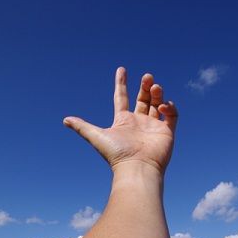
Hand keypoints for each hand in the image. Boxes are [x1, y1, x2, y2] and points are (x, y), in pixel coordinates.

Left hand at [63, 67, 177, 174]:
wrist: (137, 168)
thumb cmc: (117, 153)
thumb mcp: (96, 136)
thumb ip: (82, 127)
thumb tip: (65, 120)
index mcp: (123, 121)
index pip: (122, 98)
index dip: (121, 83)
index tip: (121, 69)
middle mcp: (138, 122)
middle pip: (143, 98)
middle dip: (145, 86)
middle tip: (147, 77)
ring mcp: (153, 126)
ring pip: (157, 103)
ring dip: (157, 93)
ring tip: (155, 87)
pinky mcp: (167, 132)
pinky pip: (172, 115)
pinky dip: (169, 107)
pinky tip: (162, 106)